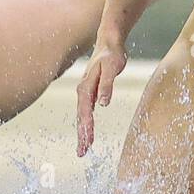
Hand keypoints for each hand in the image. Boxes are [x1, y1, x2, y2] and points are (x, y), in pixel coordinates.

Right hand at [75, 39, 127, 156]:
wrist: (108, 41)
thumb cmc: (112, 54)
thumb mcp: (112, 68)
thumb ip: (107, 86)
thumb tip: (103, 104)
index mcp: (86, 87)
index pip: (85, 112)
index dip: (86, 128)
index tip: (87, 143)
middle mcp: (83, 91)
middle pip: (81, 117)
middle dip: (81, 135)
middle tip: (82, 153)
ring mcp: (86, 91)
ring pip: (83, 115)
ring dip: (82, 131)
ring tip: (83, 148)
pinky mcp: (91, 91)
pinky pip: (86, 111)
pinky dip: (86, 123)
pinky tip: (87, 131)